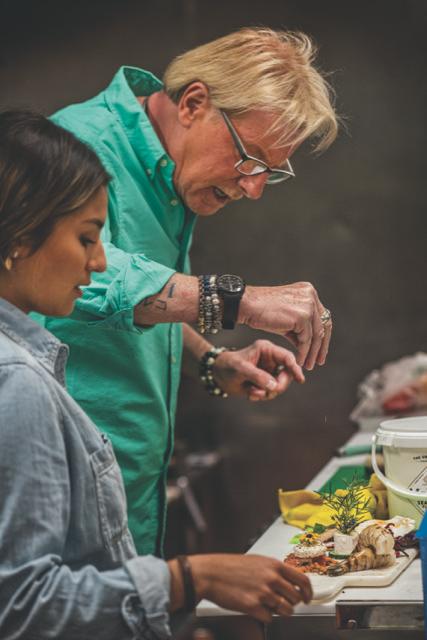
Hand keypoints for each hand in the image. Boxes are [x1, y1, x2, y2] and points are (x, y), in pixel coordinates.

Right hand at [189, 553, 312, 622]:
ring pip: (286, 610)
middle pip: (296, 598)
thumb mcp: (257, 561)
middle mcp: (271, 578)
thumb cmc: (231, 566)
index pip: (302, 580)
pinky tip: (256, 609)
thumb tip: (289, 581)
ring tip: (270, 607)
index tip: (307, 598)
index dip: (308, 592)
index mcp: (274, 565)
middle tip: (283, 603)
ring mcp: (263, 593)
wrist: (211, 573)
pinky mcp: (253, 607)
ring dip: (280, 612)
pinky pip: (270, 618)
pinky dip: (265, 617)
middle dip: (291, 603)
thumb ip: (274, 570)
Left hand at [212, 340, 304, 400]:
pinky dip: (262, 396)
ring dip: (267, 393)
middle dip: (278, 386)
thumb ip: (257, 376)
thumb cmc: (228, 366)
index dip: (295, 368)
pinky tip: (250, 394)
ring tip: (252, 392)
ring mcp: (269, 371)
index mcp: (267, 349)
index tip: (300, 380)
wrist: (218, 375)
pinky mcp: (265, 381)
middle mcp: (271, 359)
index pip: (287, 357)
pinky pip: (271, 392)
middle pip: (287, 374)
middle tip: (268, 393)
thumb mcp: (241, 369)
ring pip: (279, 385)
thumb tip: (274, 386)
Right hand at [239, 282, 331, 369]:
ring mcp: (308, 304)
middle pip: (324, 325)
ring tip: (308, 365)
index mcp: (308, 291)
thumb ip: (300, 328)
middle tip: (319, 361)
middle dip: (322, 346)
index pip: (322, 316)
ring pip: (316, 334)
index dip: (323, 335)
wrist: (247, 305)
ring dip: (313, 352)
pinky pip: (307, 339)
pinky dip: (304, 352)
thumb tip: (310, 345)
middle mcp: (311, 295)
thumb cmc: (262, 312)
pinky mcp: (302, 315)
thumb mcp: (286, 319)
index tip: (320, 350)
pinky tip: (299, 360)